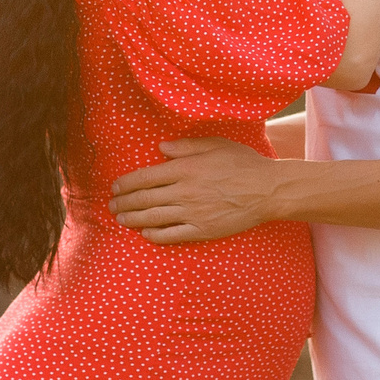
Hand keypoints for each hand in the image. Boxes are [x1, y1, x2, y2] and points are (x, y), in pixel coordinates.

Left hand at [108, 138, 275, 243]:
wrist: (267, 190)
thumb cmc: (243, 163)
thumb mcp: (215, 145)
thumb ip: (185, 146)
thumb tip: (160, 148)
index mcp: (186, 168)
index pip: (146, 176)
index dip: (126, 183)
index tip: (115, 186)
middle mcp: (185, 191)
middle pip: (145, 198)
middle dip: (124, 202)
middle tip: (111, 205)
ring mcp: (193, 213)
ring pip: (154, 217)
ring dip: (133, 219)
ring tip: (121, 219)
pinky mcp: (203, 230)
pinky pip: (173, 235)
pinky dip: (156, 234)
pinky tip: (145, 233)